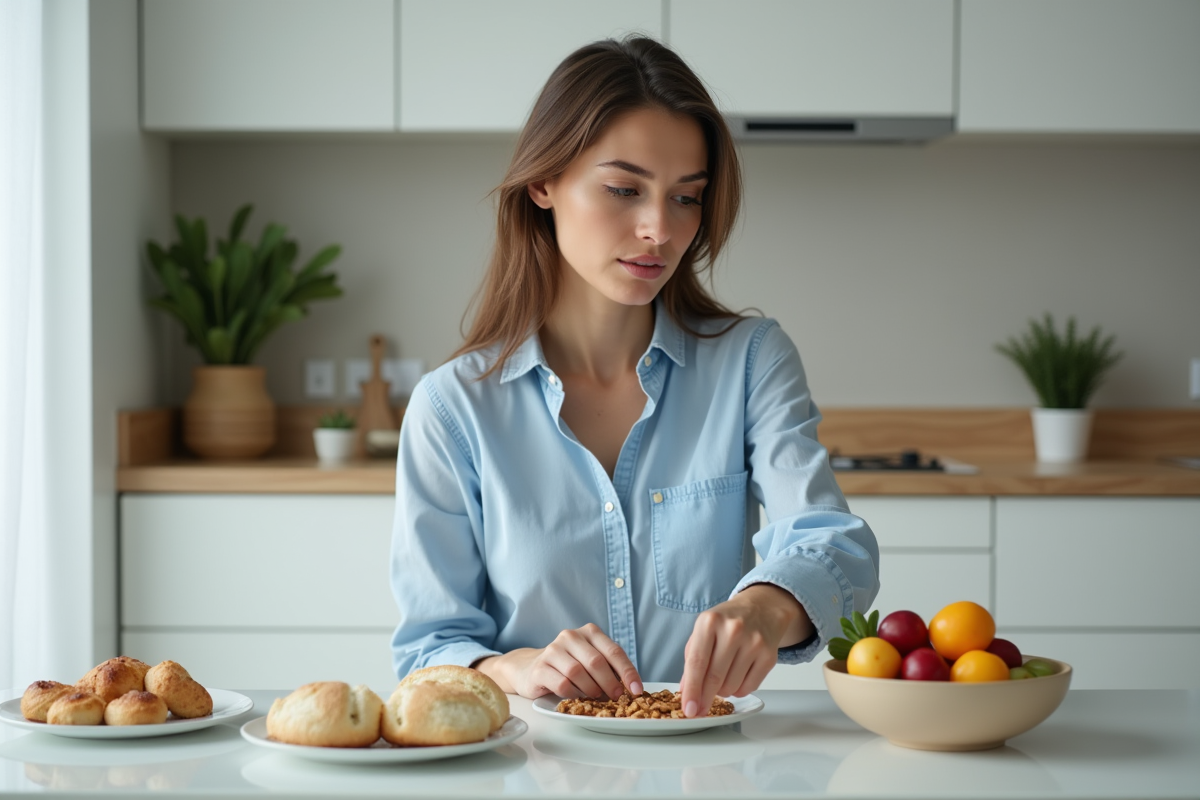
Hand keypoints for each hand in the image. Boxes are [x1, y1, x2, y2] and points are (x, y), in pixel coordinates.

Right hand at [474, 623, 642, 700]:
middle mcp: (570, 636)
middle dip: (610, 683)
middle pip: (596, 661)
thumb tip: (631, 687)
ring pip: (578, 672)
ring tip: (594, 697)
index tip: (637, 690)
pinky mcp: (540, 668)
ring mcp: (552, 650)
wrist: (530, 668)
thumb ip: (609, 667)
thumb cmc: (569, 666)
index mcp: (589, 632)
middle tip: (617, 697)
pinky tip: (575, 696)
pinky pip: (562, 684)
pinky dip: (573, 694)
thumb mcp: (590, 660)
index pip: (613, 651)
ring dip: (591, 689)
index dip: (628, 672)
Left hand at [679, 583, 810, 717]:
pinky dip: (738, 690)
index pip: (697, 662)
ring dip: (722, 691)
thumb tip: (686, 690)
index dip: (691, 690)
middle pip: (714, 678)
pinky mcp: (769, 656)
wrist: (762, 608)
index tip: (689, 709)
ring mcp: (753, 643)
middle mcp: (733, 630)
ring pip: (731, 687)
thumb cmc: (728, 621)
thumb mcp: (704, 630)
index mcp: (710, 621)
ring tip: (722, 678)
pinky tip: (736, 677)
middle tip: (699, 709)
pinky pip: (749, 688)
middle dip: (704, 698)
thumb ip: (692, 658)